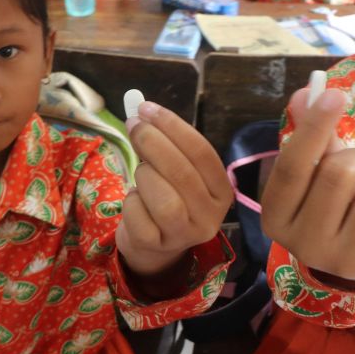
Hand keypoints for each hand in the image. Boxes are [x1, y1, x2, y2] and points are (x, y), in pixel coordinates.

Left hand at [116, 101, 231, 278]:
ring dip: (145, 176)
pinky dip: (131, 200)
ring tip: (141, 174)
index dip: (173, 127)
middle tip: (134, 126)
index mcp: (223, 191)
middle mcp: (211, 215)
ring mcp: (185, 234)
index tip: (147, 108)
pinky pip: (139, 215)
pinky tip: (135, 200)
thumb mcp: (178, 173)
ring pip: (164, 199)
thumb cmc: (168, 196)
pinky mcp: (157, 245)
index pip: (203, 153)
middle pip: (183, 174)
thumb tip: (143, 112)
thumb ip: (168, 144)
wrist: (154, 245)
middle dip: (153, 143)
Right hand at [260, 88, 354, 288]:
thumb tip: (307, 93)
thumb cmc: (330, 211)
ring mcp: (348, 262)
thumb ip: (310, 136)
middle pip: (338, 173)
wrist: (354, 269)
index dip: (314, 125)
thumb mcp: (312, 179)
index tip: (335, 95)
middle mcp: (307, 246)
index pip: (293, 165)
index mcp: (277, 219)